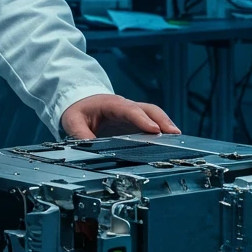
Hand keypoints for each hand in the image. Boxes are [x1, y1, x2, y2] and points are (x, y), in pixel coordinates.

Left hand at [60, 94, 179, 140]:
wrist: (81, 103)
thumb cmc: (78, 111)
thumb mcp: (73, 121)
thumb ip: (81, 134)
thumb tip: (89, 148)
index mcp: (111, 104)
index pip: (130, 110)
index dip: (142, 119)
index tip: (154, 129)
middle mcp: (126, 106)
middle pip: (148, 109)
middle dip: (162, 120)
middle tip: (175, 134)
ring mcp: (133, 114)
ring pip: (154, 115)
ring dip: (166, 125)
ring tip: (179, 140)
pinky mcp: (136, 122)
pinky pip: (152, 123)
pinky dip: (162, 131)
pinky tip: (171, 142)